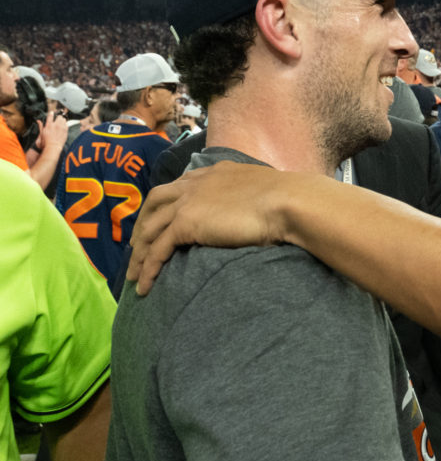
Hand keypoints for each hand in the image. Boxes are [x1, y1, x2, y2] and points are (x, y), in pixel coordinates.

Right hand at [36, 111, 67, 151]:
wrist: (53, 147)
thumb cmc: (46, 142)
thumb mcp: (41, 133)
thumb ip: (41, 126)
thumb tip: (38, 121)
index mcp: (49, 125)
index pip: (50, 116)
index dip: (51, 113)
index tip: (52, 112)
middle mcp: (56, 125)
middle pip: (59, 116)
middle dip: (58, 117)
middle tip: (57, 119)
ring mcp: (62, 128)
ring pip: (64, 120)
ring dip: (62, 120)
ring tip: (60, 123)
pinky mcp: (66, 131)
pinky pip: (67, 125)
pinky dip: (65, 125)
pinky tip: (63, 127)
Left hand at [127, 161, 289, 292]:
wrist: (286, 201)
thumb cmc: (286, 199)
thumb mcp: (263, 189)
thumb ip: (249, 195)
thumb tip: (256, 207)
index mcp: (214, 173)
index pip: (180, 185)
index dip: (167, 203)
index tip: (162, 219)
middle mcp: (195, 183)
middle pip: (155, 202)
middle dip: (143, 225)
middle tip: (137, 247)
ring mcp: (188, 202)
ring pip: (150, 229)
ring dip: (139, 254)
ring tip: (134, 276)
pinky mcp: (186, 223)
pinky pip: (158, 249)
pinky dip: (148, 268)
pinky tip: (145, 286)